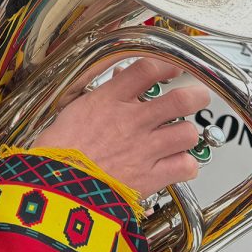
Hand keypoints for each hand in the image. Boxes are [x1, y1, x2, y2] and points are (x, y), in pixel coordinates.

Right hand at [32, 58, 208, 197]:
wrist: (56, 186)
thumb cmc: (58, 151)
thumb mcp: (75, 110)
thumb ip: (103, 94)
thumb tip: (121, 79)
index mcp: (109, 100)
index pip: (147, 69)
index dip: (167, 65)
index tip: (173, 68)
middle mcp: (132, 121)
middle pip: (181, 99)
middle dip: (195, 97)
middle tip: (195, 99)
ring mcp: (145, 149)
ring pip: (188, 133)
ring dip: (186, 134)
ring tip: (180, 136)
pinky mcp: (151, 176)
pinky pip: (186, 166)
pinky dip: (186, 165)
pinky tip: (176, 164)